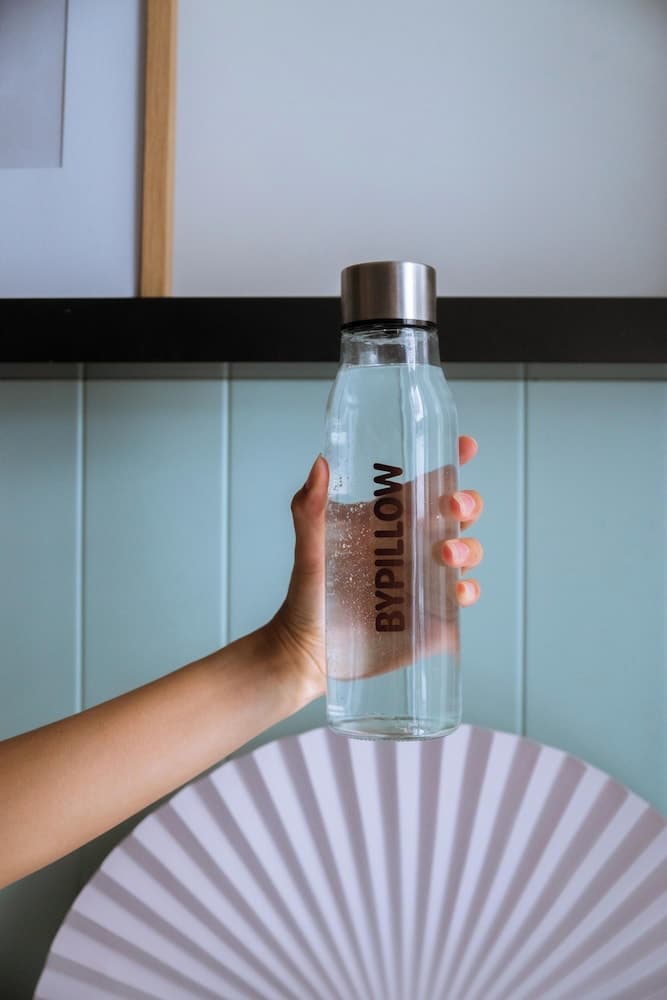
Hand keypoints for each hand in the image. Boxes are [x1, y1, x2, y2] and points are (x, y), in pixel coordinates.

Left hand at [267, 437, 483, 705]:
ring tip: (445, 554)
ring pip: (467, 551)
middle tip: (452, 505)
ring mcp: (426, 579)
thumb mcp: (309, 549)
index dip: (452, 461)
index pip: (426, 482)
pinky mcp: (433, 615)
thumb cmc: (307, 595)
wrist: (307, 654)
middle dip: (467, 502)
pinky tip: (456, 591)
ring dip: (467, 546)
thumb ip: (310, 508)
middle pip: (457, 512)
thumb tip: (320, 462)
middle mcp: (413, 545)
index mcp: (389, 521)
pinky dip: (468, 589)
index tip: (465, 446)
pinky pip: (462, 596)